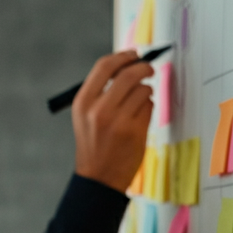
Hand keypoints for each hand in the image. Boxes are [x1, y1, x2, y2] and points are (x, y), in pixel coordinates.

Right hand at [72, 51, 153, 191]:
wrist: (98, 178)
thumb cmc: (95, 144)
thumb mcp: (86, 116)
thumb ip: (101, 91)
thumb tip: (128, 64)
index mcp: (83, 103)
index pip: (104, 66)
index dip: (122, 56)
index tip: (133, 54)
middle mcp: (98, 110)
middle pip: (129, 73)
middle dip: (144, 67)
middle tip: (149, 70)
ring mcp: (118, 121)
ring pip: (143, 90)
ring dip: (145, 92)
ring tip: (138, 104)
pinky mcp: (135, 131)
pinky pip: (149, 106)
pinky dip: (148, 107)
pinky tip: (139, 119)